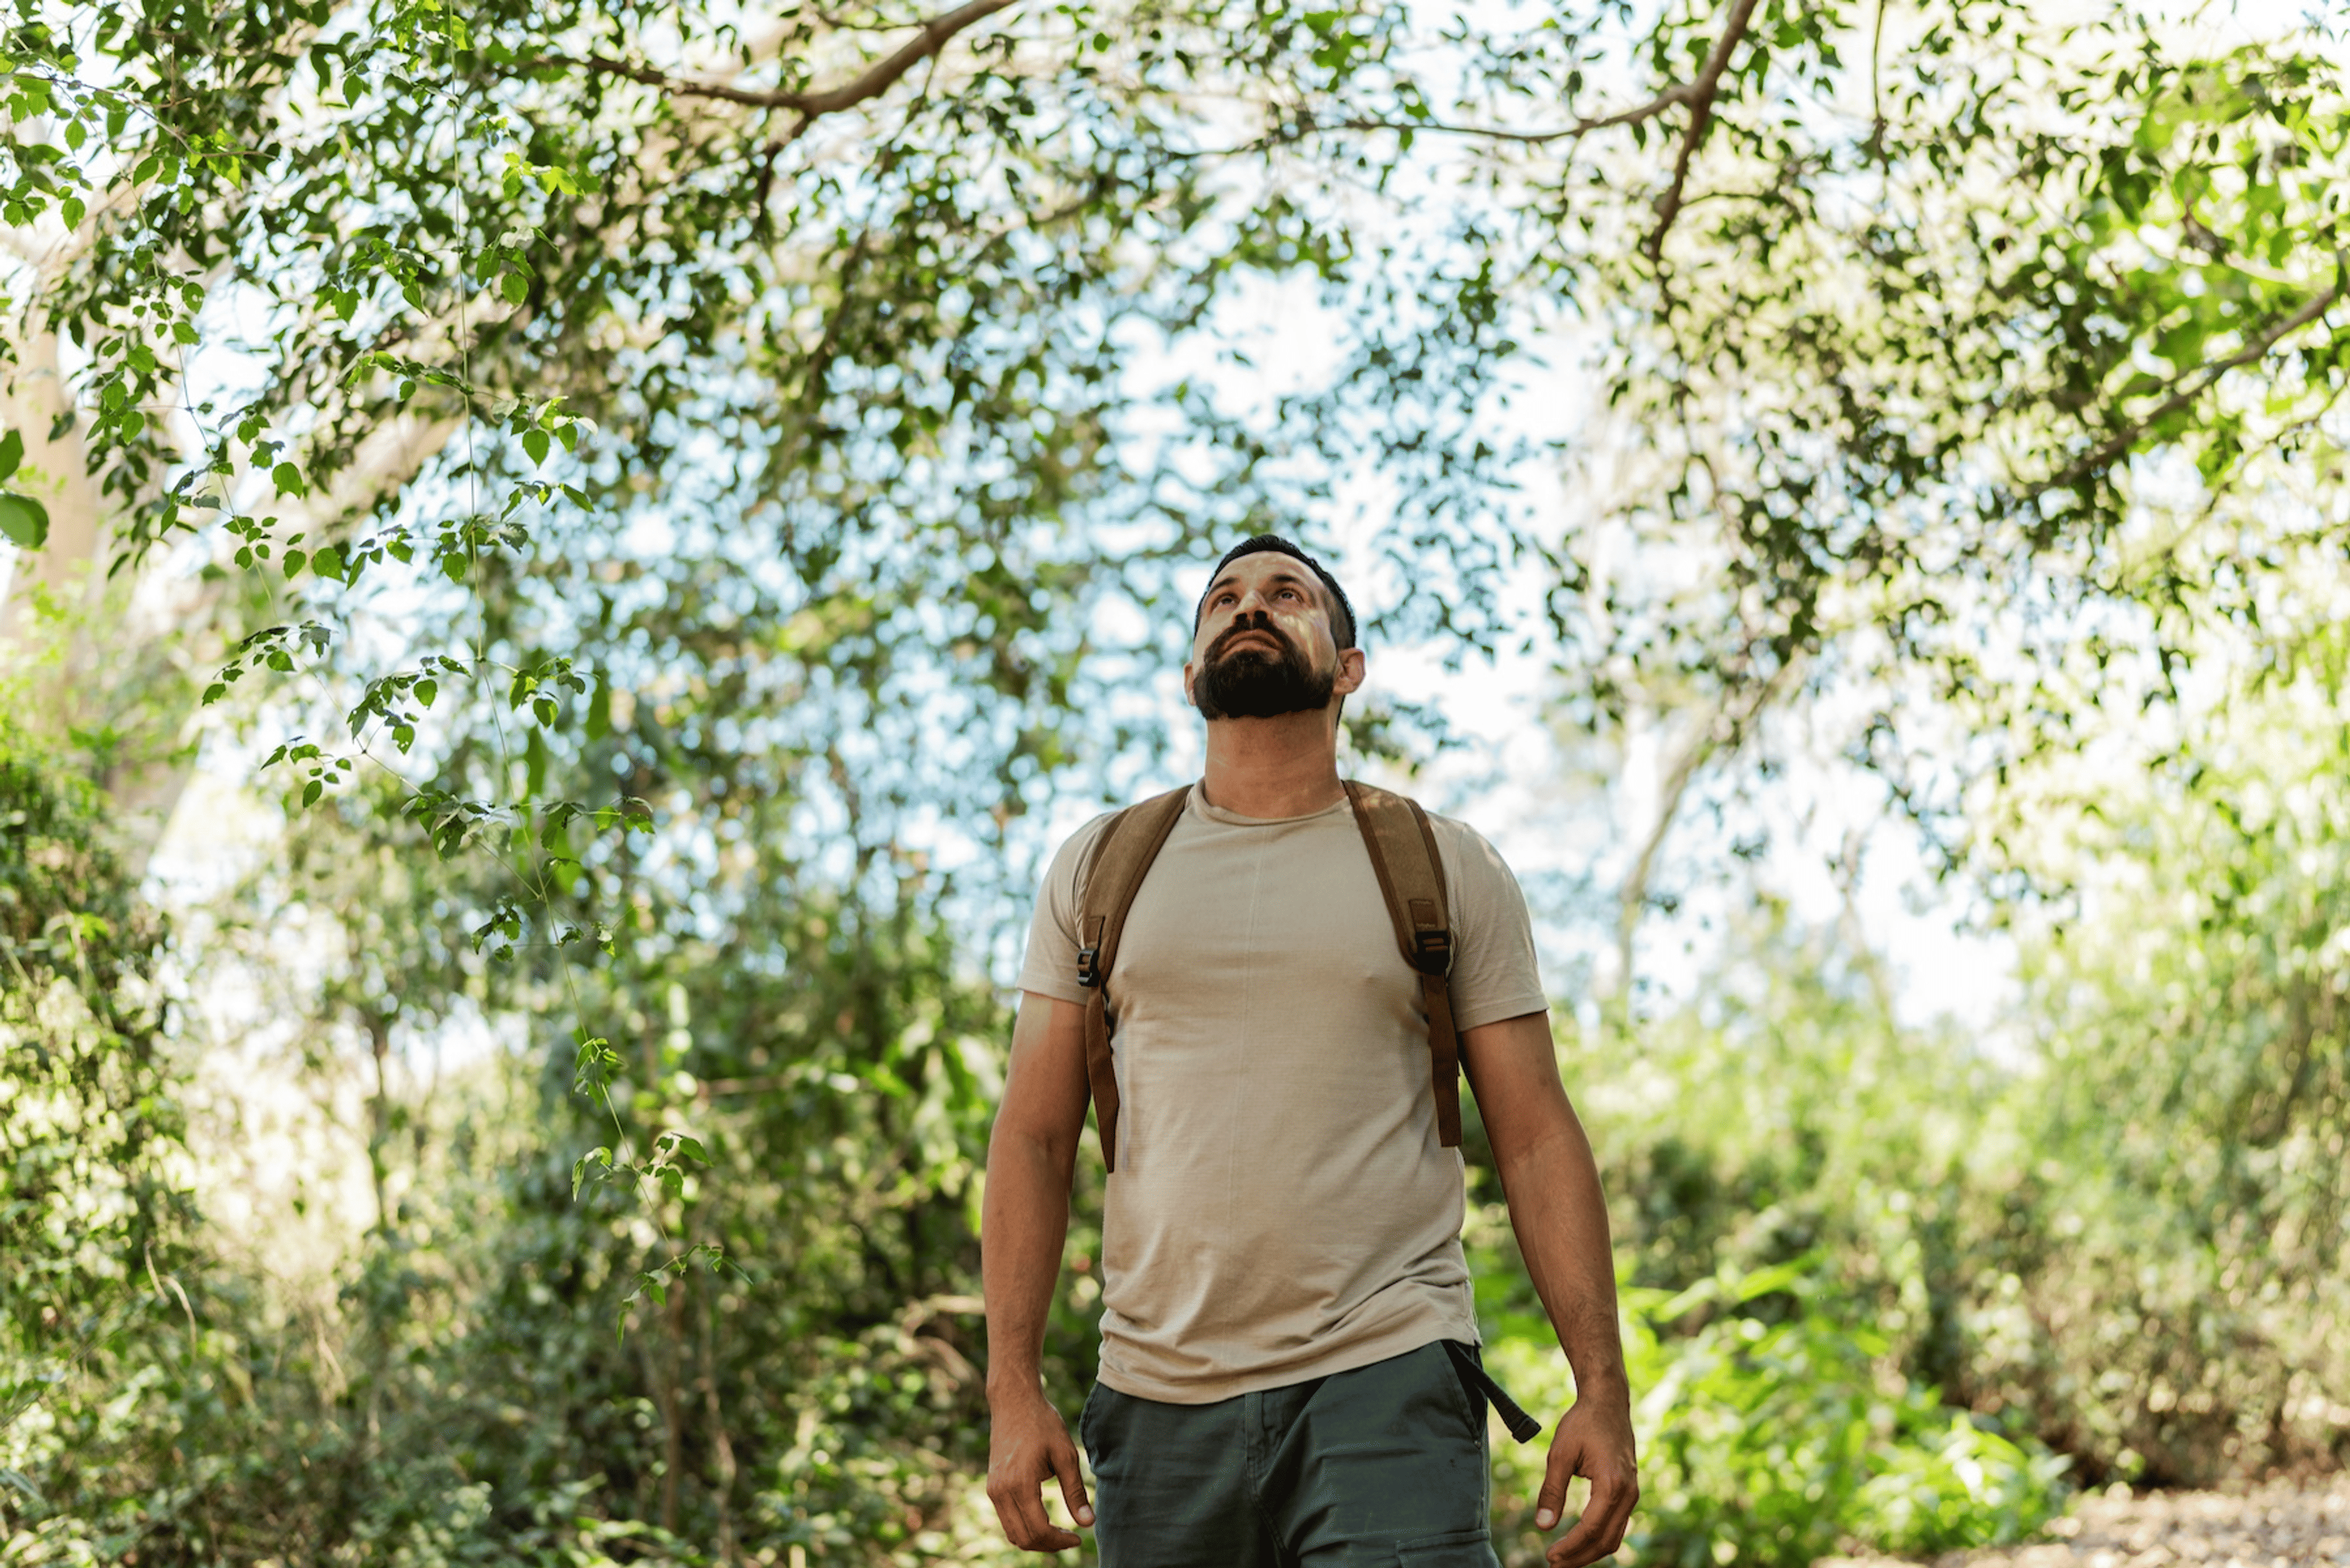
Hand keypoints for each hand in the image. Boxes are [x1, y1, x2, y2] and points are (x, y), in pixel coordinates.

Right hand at [986, 1389, 1094, 1551]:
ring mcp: (993, 1490)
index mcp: (1020, 1484)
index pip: (1038, 1530)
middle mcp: (1001, 1491)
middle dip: (1048, 1545)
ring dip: (1035, 1539)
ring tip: (1059, 1532)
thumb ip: (1075, 1491)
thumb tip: (1088, 1523)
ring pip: (1012, 1533)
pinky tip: (1043, 1519)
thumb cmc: (1043, 1423)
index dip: (1060, 1541)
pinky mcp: (992, 1486)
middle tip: (1070, 1538)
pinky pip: (1007, 1520)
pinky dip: (1024, 1527)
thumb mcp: (1066, 1454)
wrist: (1013, 1401)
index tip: (1078, 1538)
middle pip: (1023, 1538)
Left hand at [1533, 1391, 1638, 1566]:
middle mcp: (1628, 1493)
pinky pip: (1616, 1524)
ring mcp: (1632, 1494)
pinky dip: (1599, 1538)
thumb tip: (1542, 1525)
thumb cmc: (1582, 1423)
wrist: (1607, 1402)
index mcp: (1612, 1484)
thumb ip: (1552, 1490)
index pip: (1591, 1528)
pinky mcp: (1629, 1492)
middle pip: (1606, 1540)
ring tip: (1564, 1559)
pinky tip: (1579, 1542)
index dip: (1570, 1547)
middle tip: (1554, 1565)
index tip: (1550, 1556)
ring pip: (1614, 1536)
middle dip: (1580, 1557)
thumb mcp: (1560, 1453)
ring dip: (1590, 1552)